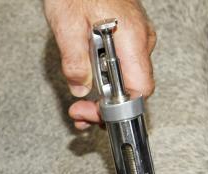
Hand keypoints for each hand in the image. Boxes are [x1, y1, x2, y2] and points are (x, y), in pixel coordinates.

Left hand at [43, 0, 156, 128]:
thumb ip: (74, 61)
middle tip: (78, 112)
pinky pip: (122, 67)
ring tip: (79, 105)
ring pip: (126, 79)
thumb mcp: (66, 25)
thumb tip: (80, 88)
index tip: (93, 113)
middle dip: (105, 107)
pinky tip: (88, 85)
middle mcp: (140, 40)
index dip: (118, 109)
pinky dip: (105, 81)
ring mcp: (136, 39)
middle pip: (133, 88)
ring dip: (103, 97)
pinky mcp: (128, 38)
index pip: (140, 88)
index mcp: (131, 37)